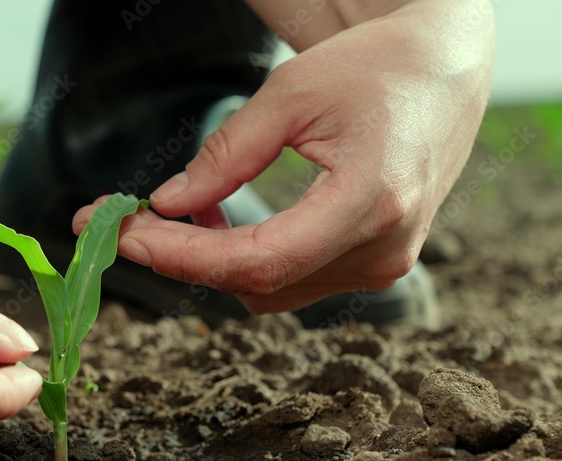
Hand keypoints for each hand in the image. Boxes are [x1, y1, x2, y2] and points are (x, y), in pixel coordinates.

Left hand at [75, 0, 493, 313]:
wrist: (442, 72)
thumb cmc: (373, 69)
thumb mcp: (291, 93)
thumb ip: (227, 155)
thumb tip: (168, 205)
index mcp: (370, 201)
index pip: (258, 261)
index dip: (183, 257)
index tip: (125, 234)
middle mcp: (383, 249)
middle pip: (257, 282)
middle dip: (180, 258)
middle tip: (120, 222)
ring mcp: (383, 264)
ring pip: (269, 290)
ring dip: (210, 260)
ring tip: (174, 210)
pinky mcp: (374, 263)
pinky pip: (291, 280)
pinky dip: (243, 260)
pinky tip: (217, 222)